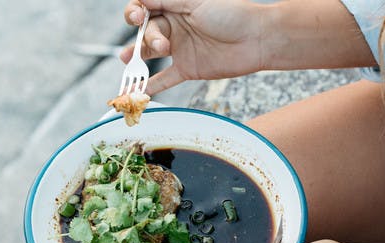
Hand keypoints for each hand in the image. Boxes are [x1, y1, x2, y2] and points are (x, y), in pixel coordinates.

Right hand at [123, 0, 265, 93]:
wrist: (257, 39)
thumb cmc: (231, 13)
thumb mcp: (195, 1)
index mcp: (175, 6)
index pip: (145, 8)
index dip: (135, 12)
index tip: (136, 16)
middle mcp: (175, 27)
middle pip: (147, 32)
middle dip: (148, 38)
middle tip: (162, 45)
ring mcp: (180, 49)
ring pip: (151, 55)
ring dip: (136, 59)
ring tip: (127, 62)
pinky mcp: (188, 69)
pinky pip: (164, 79)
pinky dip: (150, 86)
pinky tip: (135, 92)